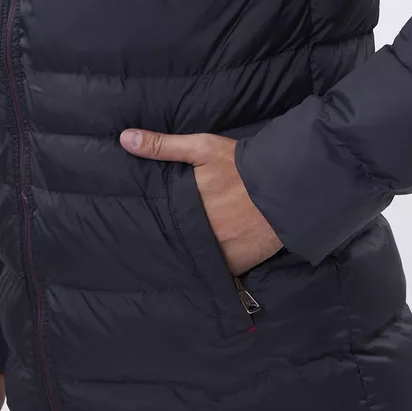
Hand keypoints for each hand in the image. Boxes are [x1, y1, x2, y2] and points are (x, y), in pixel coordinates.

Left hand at [119, 129, 283, 275]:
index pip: (158, 224)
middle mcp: (199, 235)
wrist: (286, 186)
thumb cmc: (241, 166)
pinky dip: (213, 267)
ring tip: (187, 251)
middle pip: (175, 244)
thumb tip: (125, 138)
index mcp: (186, 207)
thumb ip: (162, 146)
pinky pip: (217, 272)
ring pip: (194, 260)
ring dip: (191, 256)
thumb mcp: (202, 149)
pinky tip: (210, 260)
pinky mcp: (237, 266)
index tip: (141, 229)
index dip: (151, 227)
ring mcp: (219, 254)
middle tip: (166, 240)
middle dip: (171, 242)